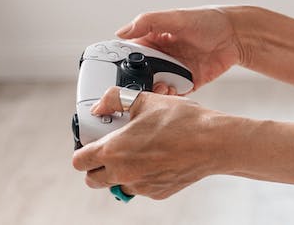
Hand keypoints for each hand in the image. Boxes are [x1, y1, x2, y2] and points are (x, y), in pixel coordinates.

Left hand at [72, 86, 232, 199]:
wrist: (213, 142)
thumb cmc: (182, 121)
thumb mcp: (145, 100)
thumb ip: (115, 100)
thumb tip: (100, 105)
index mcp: (114, 150)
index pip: (79, 161)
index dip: (83, 150)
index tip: (92, 143)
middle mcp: (122, 173)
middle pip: (92, 179)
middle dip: (96, 166)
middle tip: (111, 150)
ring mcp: (139, 186)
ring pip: (117, 184)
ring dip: (120, 172)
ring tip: (139, 152)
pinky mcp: (156, 193)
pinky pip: (139, 187)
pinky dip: (142, 176)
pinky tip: (158, 158)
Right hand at [116, 5, 247, 91]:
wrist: (236, 36)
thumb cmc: (208, 20)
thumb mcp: (176, 17)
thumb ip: (149, 22)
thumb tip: (121, 32)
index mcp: (154, 39)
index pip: (130, 53)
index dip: (121, 63)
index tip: (113, 73)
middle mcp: (162, 56)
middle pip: (141, 75)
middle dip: (137, 83)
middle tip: (136, 86)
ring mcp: (175, 71)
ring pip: (156, 87)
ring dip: (154, 92)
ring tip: (158, 89)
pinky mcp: (188, 83)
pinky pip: (174, 95)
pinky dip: (170, 98)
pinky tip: (171, 94)